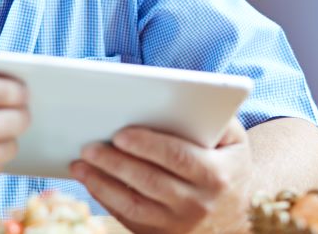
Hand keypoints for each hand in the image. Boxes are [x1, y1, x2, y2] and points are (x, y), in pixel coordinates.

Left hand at [70, 117, 251, 233]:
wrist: (239, 210)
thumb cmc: (226, 161)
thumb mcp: (232, 138)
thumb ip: (213, 117)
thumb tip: (178, 96)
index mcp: (216, 175)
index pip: (177, 157)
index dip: (147, 145)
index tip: (119, 134)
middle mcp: (199, 204)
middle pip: (150, 181)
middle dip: (115, 163)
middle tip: (87, 147)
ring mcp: (179, 224)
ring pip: (134, 205)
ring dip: (101, 184)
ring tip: (79, 165)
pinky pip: (129, 218)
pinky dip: (106, 200)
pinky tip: (90, 181)